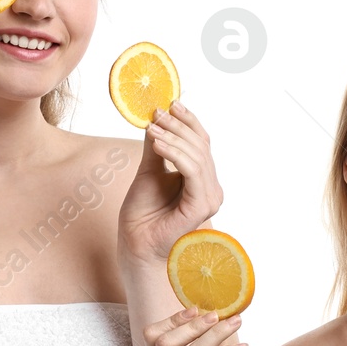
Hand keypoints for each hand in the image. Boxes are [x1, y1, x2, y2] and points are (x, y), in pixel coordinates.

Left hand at [118, 101, 224, 265]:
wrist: (136, 242)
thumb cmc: (143, 212)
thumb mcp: (149, 170)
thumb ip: (157, 147)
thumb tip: (157, 116)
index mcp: (202, 179)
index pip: (202, 142)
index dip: (189, 121)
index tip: (170, 103)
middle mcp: (210, 188)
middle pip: (202, 146)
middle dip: (178, 126)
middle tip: (156, 115)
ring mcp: (209, 197)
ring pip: (199, 156)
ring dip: (174, 138)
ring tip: (151, 129)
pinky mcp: (201, 206)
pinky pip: (193, 171)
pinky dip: (176, 154)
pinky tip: (158, 144)